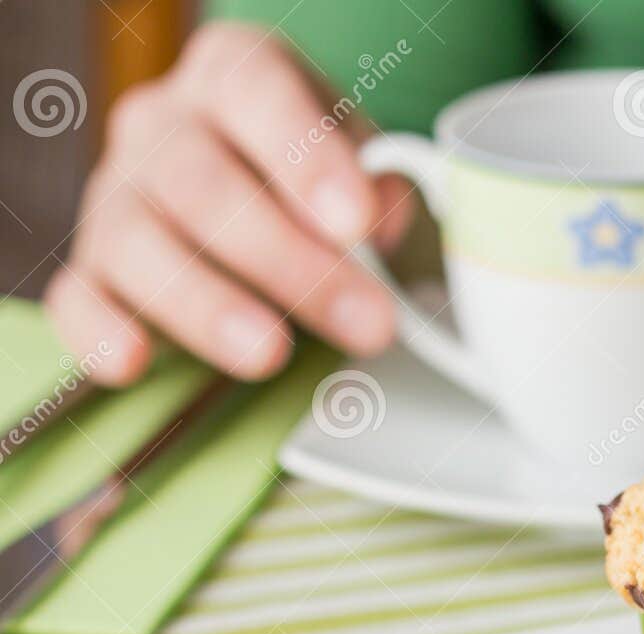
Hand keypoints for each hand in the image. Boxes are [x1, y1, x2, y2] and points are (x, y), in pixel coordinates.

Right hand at [45, 22, 412, 383]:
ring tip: (273, 354)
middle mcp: (160, 124)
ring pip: (139, 242)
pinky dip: (102, 331)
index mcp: (233, 75)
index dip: (307, 159)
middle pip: (202, 184)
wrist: (269, 205)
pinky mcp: (92, 268)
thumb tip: (378, 225)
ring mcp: (115, 195)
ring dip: (209, 306)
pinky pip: (77, 298)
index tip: (354, 223)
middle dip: (288, 261)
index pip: (257, 93)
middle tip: (364, 321)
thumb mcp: (364, 168)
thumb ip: (378, 190)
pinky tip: (134, 360)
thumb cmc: (318, 183)